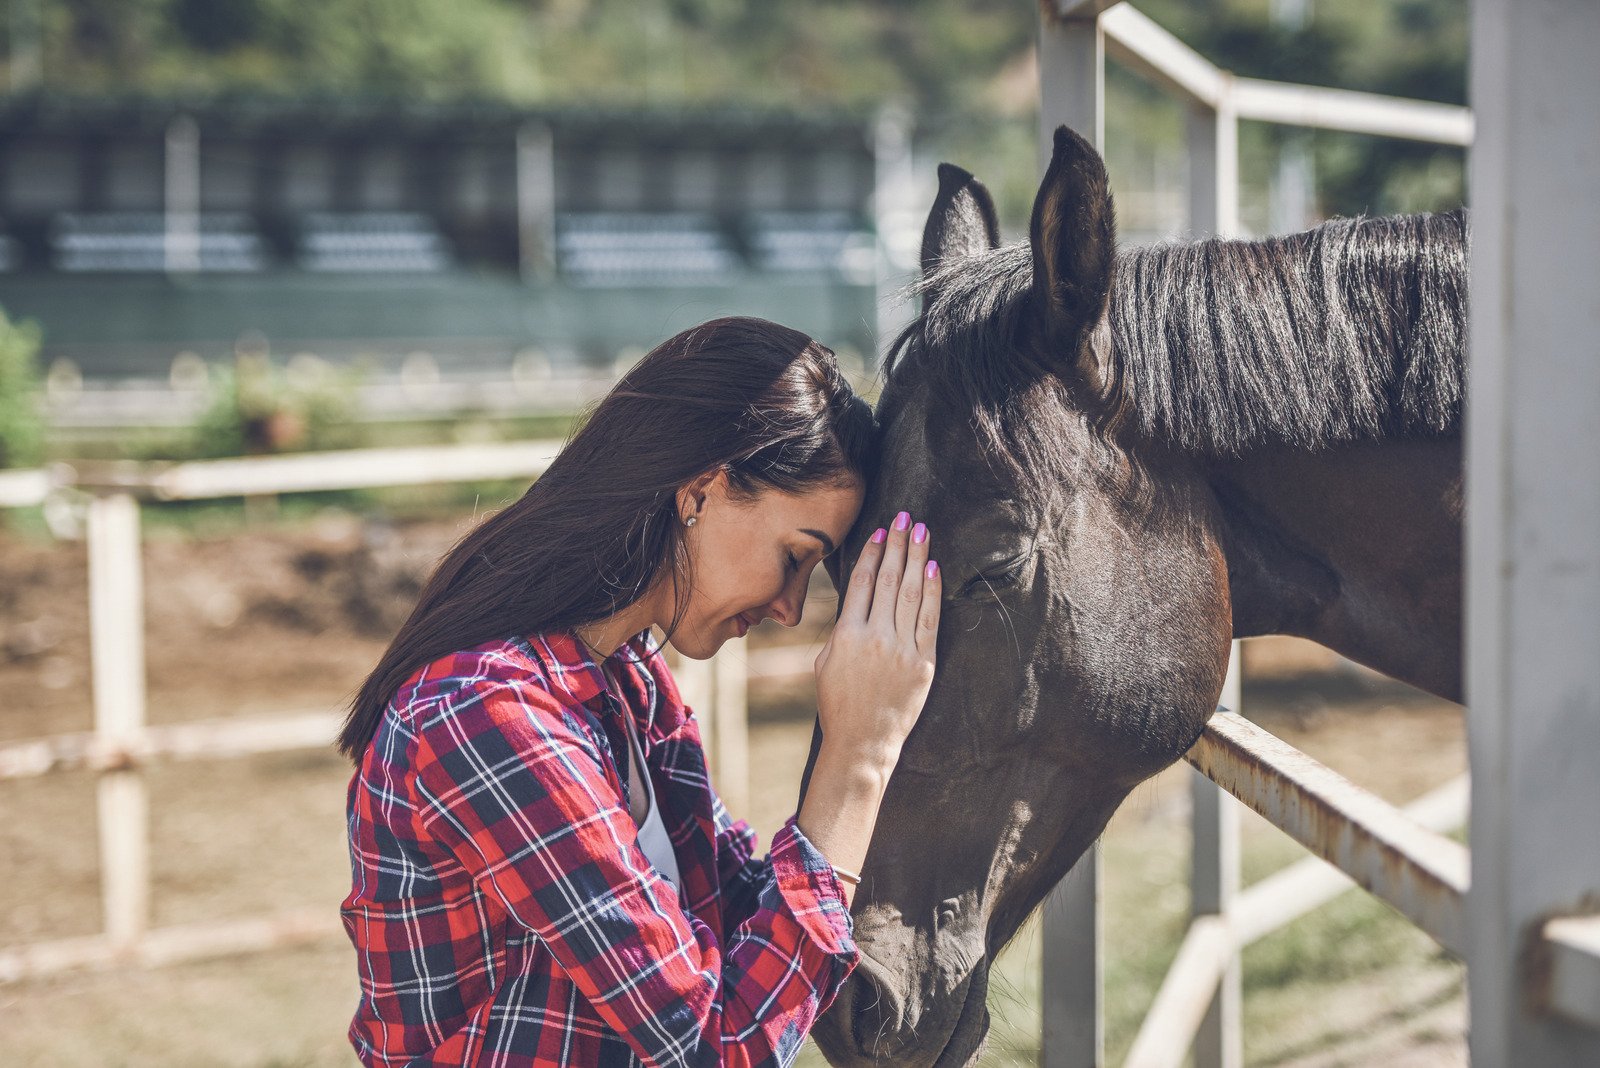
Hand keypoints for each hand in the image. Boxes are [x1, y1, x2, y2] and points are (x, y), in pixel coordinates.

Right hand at [813, 511, 941, 771]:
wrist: (862, 743)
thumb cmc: (838, 703)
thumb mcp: (826, 662)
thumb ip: (843, 629)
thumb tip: (861, 600)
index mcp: (846, 634)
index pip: (863, 582)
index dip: (873, 553)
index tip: (881, 531)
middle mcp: (875, 637)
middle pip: (891, 579)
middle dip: (898, 544)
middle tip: (905, 516)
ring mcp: (902, 649)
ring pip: (912, 593)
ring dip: (917, 557)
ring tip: (921, 531)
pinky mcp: (923, 663)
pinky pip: (930, 619)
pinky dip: (933, 591)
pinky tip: (933, 567)